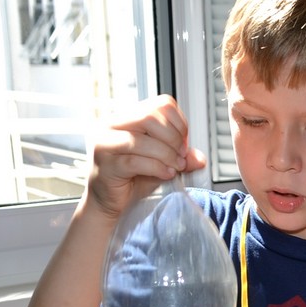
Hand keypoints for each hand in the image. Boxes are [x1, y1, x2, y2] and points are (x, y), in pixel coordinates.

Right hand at [86, 94, 207, 219]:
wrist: (108, 202)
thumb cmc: (132, 179)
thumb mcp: (163, 164)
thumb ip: (182, 158)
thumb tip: (200, 158)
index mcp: (127, 117)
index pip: (161, 104)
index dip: (179, 123)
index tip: (183, 143)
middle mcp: (112, 125)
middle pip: (150, 116)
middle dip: (174, 138)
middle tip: (181, 156)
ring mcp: (105, 143)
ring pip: (143, 139)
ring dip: (167, 155)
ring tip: (175, 168)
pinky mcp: (105, 164)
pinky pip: (135, 161)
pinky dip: (157, 168)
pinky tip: (165, 174)